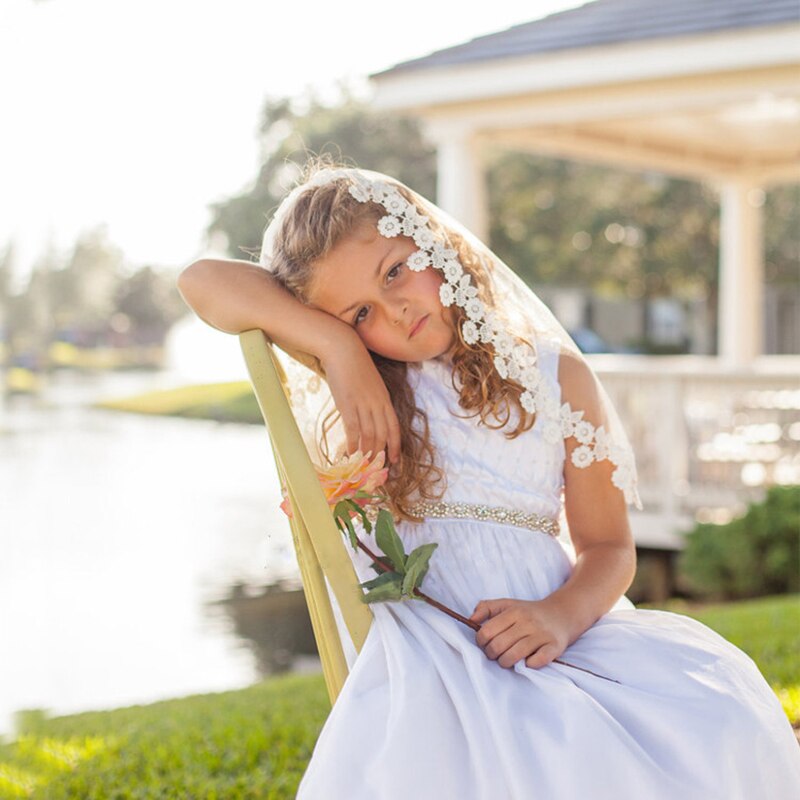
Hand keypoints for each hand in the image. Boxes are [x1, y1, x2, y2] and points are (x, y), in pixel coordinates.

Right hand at [319, 331, 401, 465]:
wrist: (343, 349)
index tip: (394, 461)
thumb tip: (370, 416)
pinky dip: (353, 445)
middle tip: (376, 471)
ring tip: (363, 467)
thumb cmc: (355, 365)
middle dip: (381, 455)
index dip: (395, 446)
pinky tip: (350, 455)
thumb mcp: (371, 384)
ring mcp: (363, 405)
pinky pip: (353, 431)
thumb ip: (373, 400)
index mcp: (385, 399)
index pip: (394, 428)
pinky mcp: (348, 405)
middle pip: (383, 436)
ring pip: (369, 436)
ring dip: (367, 453)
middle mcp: (378, 404)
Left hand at [469, 597, 571, 669]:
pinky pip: (538, 660)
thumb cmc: (529, 612)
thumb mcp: (507, 604)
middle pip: (499, 645)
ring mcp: (542, 634)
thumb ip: (486, 607)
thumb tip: (471, 619)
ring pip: (515, 654)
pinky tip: (526, 662)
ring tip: (505, 661)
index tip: (485, 644)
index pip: (487, 631)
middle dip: (492, 654)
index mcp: (514, 611)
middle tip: (495, 654)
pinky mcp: (555, 646)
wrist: (562, 614)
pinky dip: (530, 664)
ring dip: (506, 662)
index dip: (481, 642)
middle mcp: (528, 622)